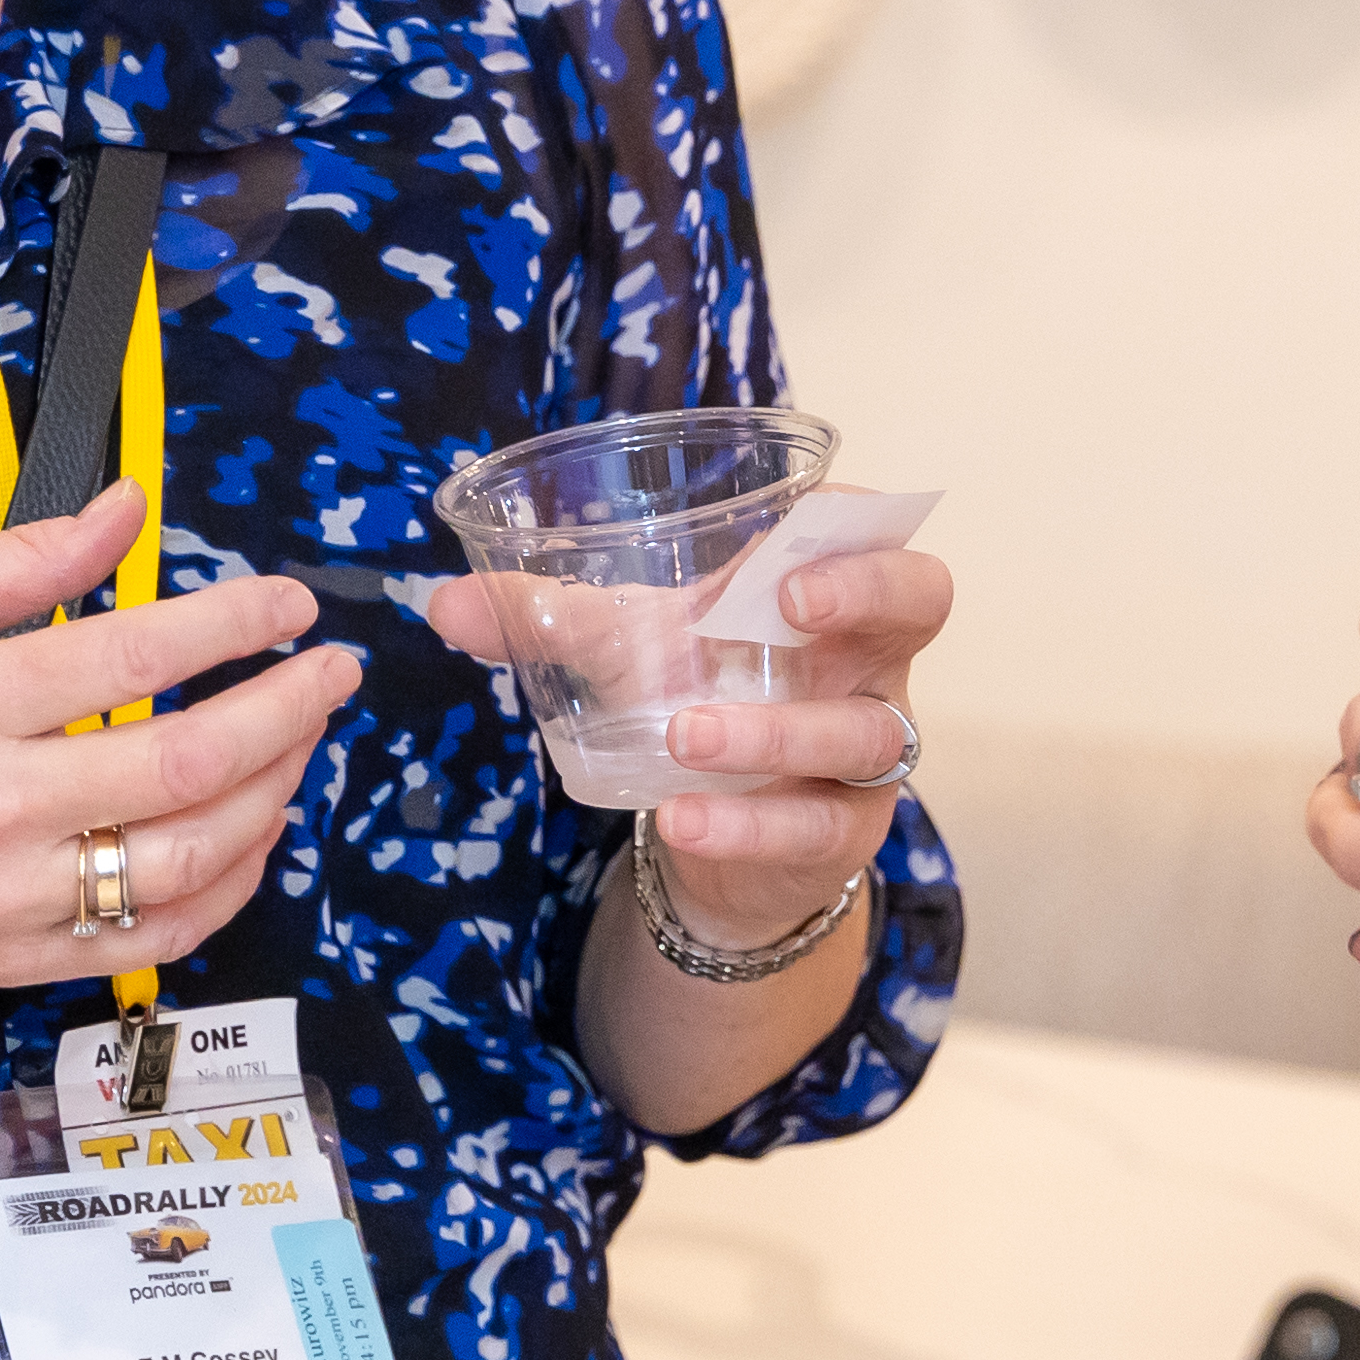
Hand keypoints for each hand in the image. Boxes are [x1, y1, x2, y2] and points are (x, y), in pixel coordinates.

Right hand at [0, 483, 356, 1018]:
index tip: (287, 600)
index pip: (134, 655)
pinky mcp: (18, 959)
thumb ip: (24, 558)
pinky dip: (227, 885)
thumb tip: (130, 509)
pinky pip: (156, 936)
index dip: (233, 623)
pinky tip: (253, 829)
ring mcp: (9, 897)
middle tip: (334, 671)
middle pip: (183, 763)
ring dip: (272, 794)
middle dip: (286, 711)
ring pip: (187, 858)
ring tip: (302, 741)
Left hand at [420, 534, 951, 917]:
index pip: (879, 527)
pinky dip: (745, 824)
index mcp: (826, 592)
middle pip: (920, 603)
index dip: (859, 520)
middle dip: (865, 593)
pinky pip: (813, 824)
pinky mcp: (841, 832)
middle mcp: (865, 660)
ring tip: (685, 736)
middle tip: (790, 605)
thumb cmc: (692, 701)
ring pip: (863, 730)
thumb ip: (545, 620)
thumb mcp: (626, 653)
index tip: (800, 520)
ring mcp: (864, 750)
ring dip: (774, 732)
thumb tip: (440, 601)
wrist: (709, 839)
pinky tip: (682, 820)